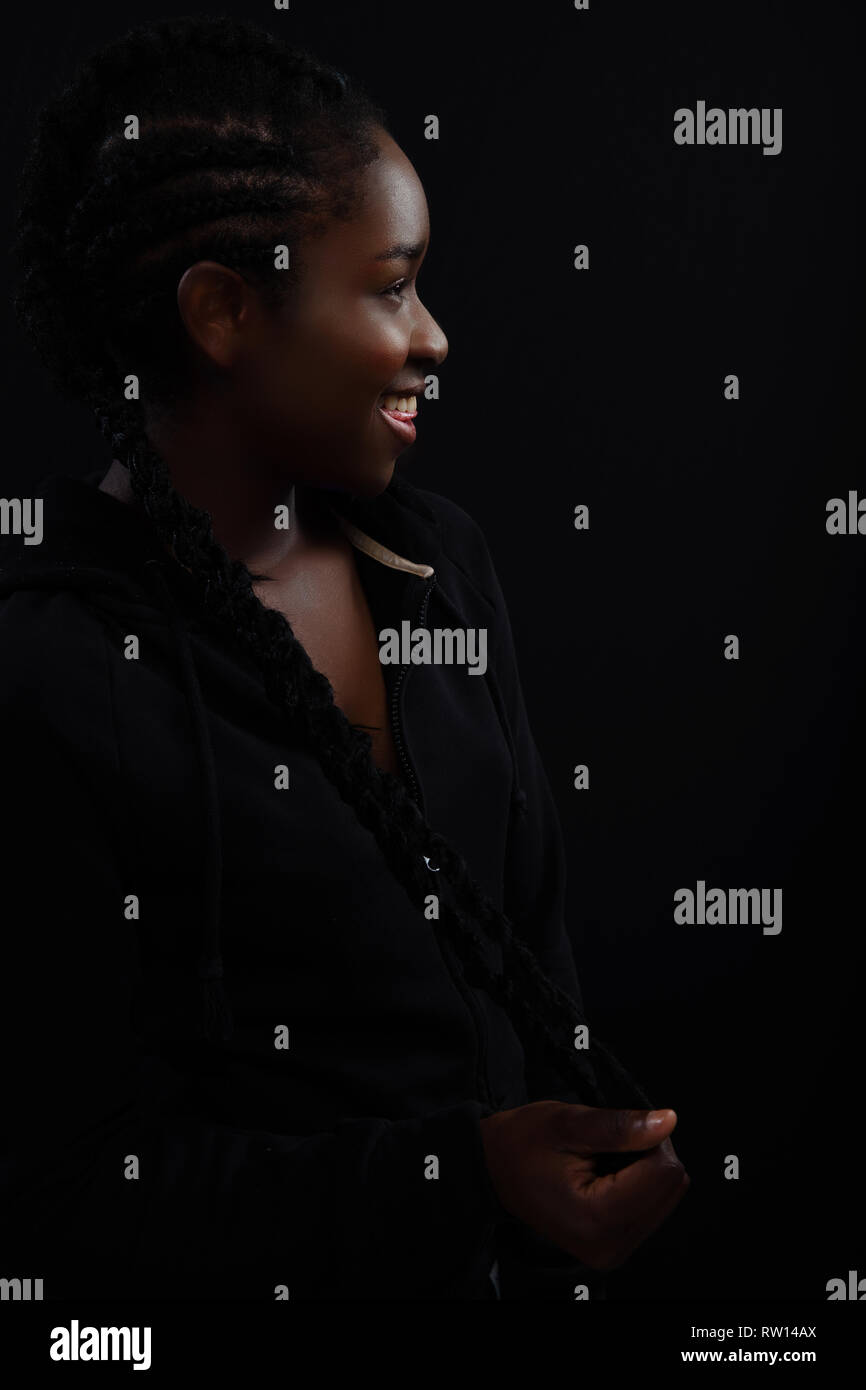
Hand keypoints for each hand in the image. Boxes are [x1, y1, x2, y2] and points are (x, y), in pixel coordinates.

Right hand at [479, 1101, 688, 1269]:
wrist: (494, 1170)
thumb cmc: (522, 1144)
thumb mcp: (568, 1123)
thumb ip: (621, 1125)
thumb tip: (668, 1120)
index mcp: (597, 1218)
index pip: (665, 1172)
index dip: (648, 1138)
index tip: (615, 1131)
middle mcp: (609, 1246)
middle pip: (671, 1185)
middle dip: (648, 1153)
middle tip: (605, 1145)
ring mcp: (613, 1252)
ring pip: (667, 1195)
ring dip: (642, 1169)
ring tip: (600, 1161)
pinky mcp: (614, 1248)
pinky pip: (653, 1207)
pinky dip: (636, 1183)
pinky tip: (604, 1177)